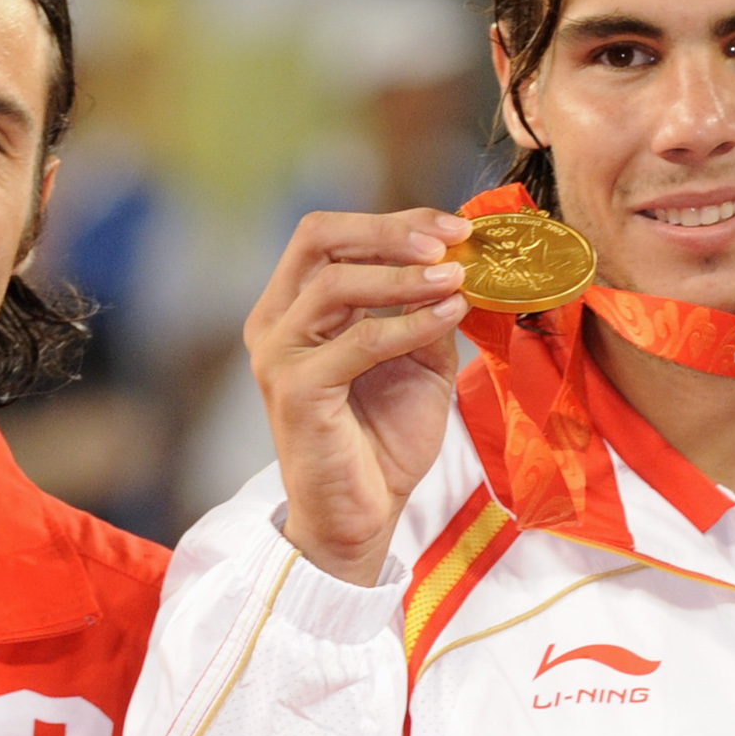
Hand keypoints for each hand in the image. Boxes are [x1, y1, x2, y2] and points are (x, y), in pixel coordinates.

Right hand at [243, 207, 472, 583]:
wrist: (365, 514)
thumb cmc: (385, 438)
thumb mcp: (418, 358)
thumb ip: (426, 308)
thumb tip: (459, 259)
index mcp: (294, 306)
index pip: (332, 235)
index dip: (394, 221)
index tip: (455, 227)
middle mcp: (275, 322)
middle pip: (318, 238)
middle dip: (389, 230)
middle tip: (450, 240)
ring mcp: (278, 355)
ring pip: (335, 284)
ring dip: (403, 276)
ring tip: (455, 279)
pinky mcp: (296, 391)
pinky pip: (358, 341)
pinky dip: (409, 323)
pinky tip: (447, 316)